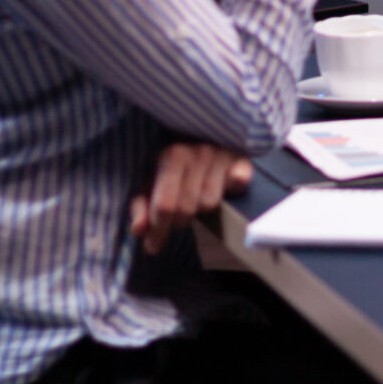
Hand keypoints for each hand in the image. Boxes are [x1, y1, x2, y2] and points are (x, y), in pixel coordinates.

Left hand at [130, 141, 252, 254]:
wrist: (205, 138)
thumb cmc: (175, 167)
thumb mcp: (151, 183)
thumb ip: (141, 207)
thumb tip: (139, 230)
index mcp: (172, 156)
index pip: (165, 205)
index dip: (159, 230)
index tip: (153, 245)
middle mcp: (198, 152)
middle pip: (187, 209)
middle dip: (179, 221)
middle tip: (178, 218)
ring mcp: (222, 155)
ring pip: (210, 203)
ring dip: (202, 210)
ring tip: (196, 202)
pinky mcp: (243, 161)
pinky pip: (238, 184)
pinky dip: (232, 189)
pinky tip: (224, 188)